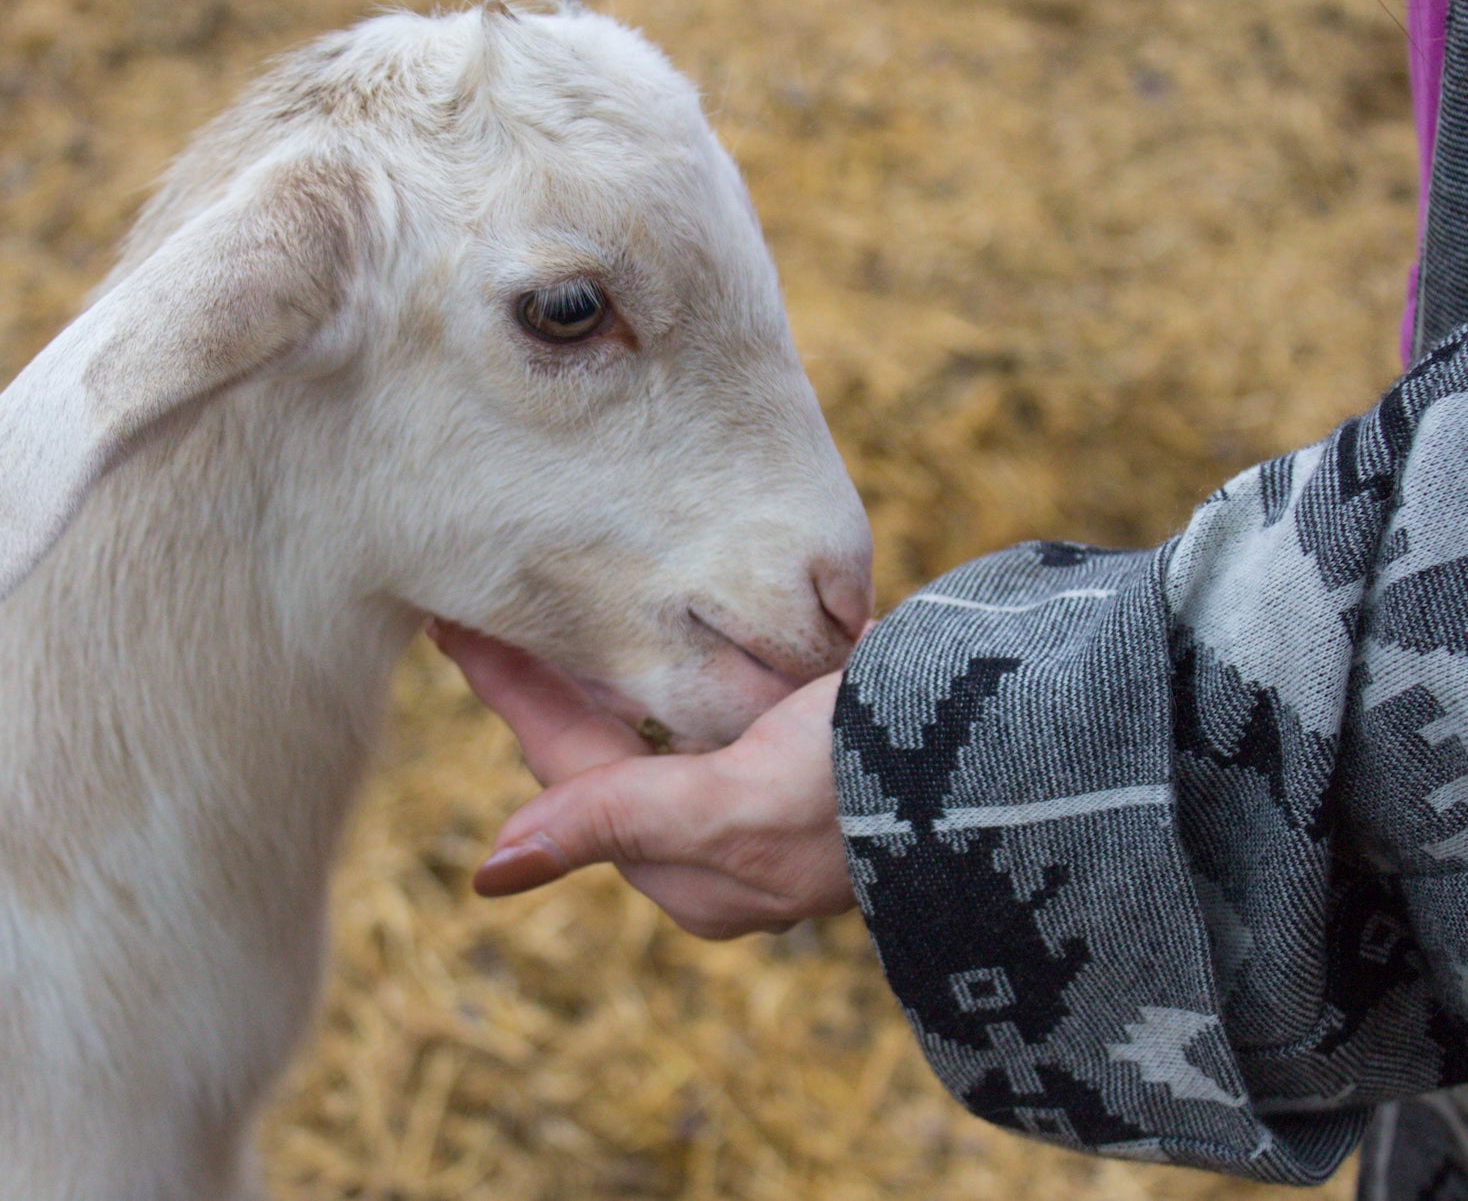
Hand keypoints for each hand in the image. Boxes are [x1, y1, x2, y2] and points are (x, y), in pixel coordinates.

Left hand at [429, 623, 855, 939]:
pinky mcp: (813, 745)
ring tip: (549, 596)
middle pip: (605, 745)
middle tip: (486, 598)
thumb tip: (491, 872)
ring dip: (607, 660)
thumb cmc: (868, 783)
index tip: (450, 626)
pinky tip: (654, 615)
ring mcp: (770, 791)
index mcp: (694, 869)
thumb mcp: (730, 804)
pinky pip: (718, 703)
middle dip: (548, 676)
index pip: (567, 769)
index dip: (510, 693)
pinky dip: (678, 660)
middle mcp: (722, 838)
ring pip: (659, 719)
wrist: (1016, 757)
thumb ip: (615, 818)